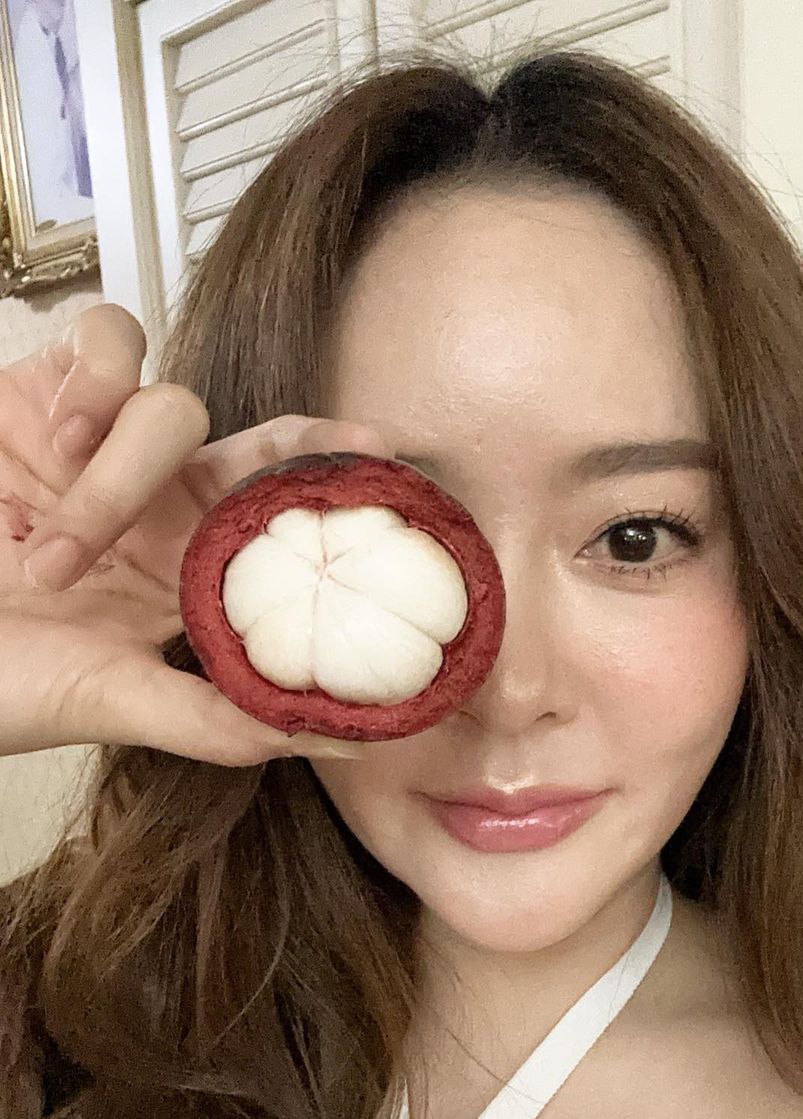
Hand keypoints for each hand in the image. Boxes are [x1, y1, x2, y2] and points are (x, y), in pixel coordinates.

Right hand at [0, 303, 387, 764]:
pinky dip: (91, 382)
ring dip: (125, 472)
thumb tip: (340, 737)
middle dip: (303, 443)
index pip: (281, 521)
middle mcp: (159, 504)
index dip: (342, 500)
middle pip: (257, 446)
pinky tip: (54, 440)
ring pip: (176, 405)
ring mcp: (102, 445)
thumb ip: (216, 718)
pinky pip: (104, 341)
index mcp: (184, 571)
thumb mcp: (107, 700)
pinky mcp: (44, 391)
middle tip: (358, 450)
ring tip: (57, 547)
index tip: (404, 493)